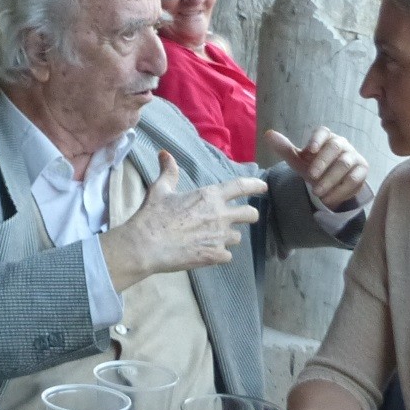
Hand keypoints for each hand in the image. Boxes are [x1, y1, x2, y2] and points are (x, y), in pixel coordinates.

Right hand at [104, 151, 266, 285]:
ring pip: (237, 237)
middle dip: (249, 215)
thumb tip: (164, 154)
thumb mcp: (160, 189)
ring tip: (214, 237)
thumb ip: (169, 171)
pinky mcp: (215, 256)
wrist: (146, 246)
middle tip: (242, 217)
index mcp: (210, 196)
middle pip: (250, 214)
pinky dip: (219, 254)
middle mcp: (221, 215)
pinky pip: (227, 255)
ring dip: (229, 236)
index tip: (264, 187)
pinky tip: (207, 252)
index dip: (256, 185)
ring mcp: (220, 237)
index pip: (241, 186)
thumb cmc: (153, 215)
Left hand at [264, 127, 367, 210]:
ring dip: (330, 179)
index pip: (323, 132)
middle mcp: (342, 144)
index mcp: (326, 138)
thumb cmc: (314, 167)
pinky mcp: (362, 170)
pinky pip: (354, 179)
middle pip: (335, 147)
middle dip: (322, 162)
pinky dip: (340, 190)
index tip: (309, 150)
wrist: (332, 185)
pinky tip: (328, 198)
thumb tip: (268, 134)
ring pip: (344, 164)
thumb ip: (285, 148)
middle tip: (310, 176)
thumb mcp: (298, 160)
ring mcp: (354, 156)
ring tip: (316, 192)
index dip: (317, 139)